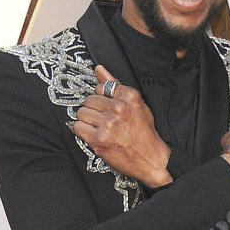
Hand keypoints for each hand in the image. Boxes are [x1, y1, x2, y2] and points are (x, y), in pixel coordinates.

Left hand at [72, 65, 171, 187]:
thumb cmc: (145, 134)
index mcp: (129, 96)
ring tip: (99, 128)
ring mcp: (108, 124)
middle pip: (89, 100)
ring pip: (82, 113)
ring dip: (87, 121)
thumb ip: (116, 86)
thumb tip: (99, 69)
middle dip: (93, 109)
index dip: (102, 98)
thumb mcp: (137, 104)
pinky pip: (78, 127)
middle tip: (103, 120)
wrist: (151, 160)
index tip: (107, 107)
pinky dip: (83, 131)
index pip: (100, 87)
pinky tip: (94, 135)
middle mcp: (119, 108)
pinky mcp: (99, 139)